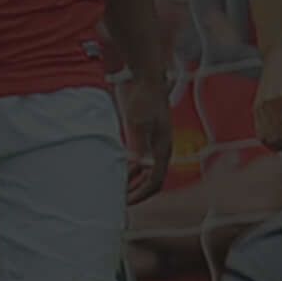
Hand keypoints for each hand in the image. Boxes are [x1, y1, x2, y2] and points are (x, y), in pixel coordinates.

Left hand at [121, 74, 172, 202]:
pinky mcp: (148, 135)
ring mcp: (156, 142)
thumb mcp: (137, 121)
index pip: (156, 181)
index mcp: (163, 148)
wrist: (147, 78)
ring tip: (118, 187)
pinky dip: (133, 168)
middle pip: (153, 179)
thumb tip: (137, 163)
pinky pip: (143, 159)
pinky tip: (120, 168)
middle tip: (120, 199)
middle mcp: (162, 148)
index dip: (142, 194)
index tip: (126, 202)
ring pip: (148, 170)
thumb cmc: (143, 97)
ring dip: (134, 180)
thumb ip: (138, 143)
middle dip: (137, 191)